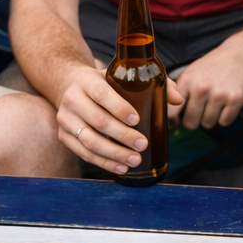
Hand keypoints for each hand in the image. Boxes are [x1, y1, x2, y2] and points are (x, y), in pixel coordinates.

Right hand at [57, 63, 183, 172]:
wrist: (70, 86)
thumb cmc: (104, 82)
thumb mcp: (122, 75)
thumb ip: (152, 82)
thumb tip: (178, 100)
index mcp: (86, 80)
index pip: (101, 93)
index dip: (119, 107)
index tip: (137, 119)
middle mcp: (72, 98)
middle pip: (98, 121)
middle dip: (122, 136)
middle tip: (142, 144)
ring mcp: (65, 119)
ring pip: (89, 141)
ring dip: (114, 154)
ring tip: (135, 160)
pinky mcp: (64, 136)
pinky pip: (83, 153)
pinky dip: (103, 163)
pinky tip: (120, 168)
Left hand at [172, 38, 242, 130]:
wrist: (239, 55)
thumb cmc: (212, 67)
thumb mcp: (191, 73)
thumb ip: (178, 93)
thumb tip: (169, 118)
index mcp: (187, 81)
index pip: (172, 112)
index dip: (172, 122)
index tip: (175, 124)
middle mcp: (201, 88)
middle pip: (190, 123)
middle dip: (194, 120)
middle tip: (199, 111)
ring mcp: (219, 94)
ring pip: (207, 124)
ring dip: (210, 119)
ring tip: (213, 105)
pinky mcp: (235, 100)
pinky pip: (224, 122)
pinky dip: (224, 118)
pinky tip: (225, 105)